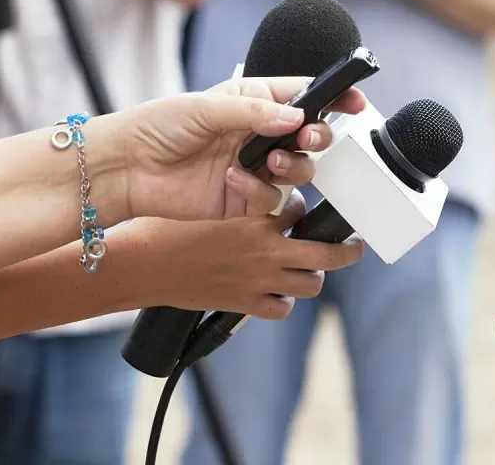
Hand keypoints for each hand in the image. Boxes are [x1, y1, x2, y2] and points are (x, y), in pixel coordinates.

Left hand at [110, 76, 366, 223]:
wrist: (125, 170)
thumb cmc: (157, 127)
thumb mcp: (205, 108)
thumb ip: (255, 112)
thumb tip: (296, 117)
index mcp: (252, 101)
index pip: (303, 95)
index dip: (333, 97)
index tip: (354, 101)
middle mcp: (257, 133)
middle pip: (310, 134)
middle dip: (318, 136)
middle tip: (307, 136)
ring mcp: (253, 167)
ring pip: (299, 169)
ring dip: (294, 165)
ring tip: (271, 161)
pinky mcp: (244, 198)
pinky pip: (272, 199)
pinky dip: (259, 191)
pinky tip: (233, 180)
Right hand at [136, 192, 363, 318]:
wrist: (142, 265)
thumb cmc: (167, 226)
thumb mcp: (210, 199)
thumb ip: (240, 196)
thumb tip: (256, 186)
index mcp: (259, 216)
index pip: (302, 208)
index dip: (303, 209)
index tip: (303, 210)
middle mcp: (267, 249)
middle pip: (328, 254)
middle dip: (346, 251)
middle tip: (352, 247)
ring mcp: (260, 280)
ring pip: (311, 284)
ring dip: (311, 276)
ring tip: (309, 270)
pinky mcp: (245, 305)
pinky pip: (282, 308)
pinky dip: (282, 302)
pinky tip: (274, 293)